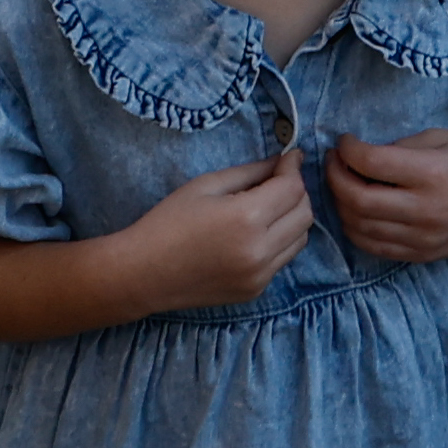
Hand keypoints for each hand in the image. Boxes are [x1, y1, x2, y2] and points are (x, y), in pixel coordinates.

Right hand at [117, 155, 314, 307]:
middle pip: (305, 213)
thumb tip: (282, 161)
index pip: (293, 188)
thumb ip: (250, 172)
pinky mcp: (255, 290)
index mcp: (247, 219)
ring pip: (300, 238)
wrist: (143, 274)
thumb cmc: (168, 222)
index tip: (289, 157)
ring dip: (292, 218)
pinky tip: (254, 234)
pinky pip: (282, 259)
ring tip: (267, 207)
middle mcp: (260, 250)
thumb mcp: (207, 185)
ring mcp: (260, 276)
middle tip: (277, 180)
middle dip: (296, 191)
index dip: (293, 167)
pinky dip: (278, 242)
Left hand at [326, 125, 447, 264]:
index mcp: (433, 173)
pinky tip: (357, 209)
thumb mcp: (441, 138)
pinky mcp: (422, 254)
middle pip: (358, 200)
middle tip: (335, 162)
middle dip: (335, 177)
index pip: (371, 162)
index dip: (348, 149)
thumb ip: (399, 147)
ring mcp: (424, 238)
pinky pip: (374, 247)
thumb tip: (358, 156)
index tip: (345, 141)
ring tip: (343, 184)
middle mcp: (427, 210)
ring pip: (360, 227)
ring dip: (341, 204)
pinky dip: (356, 228)